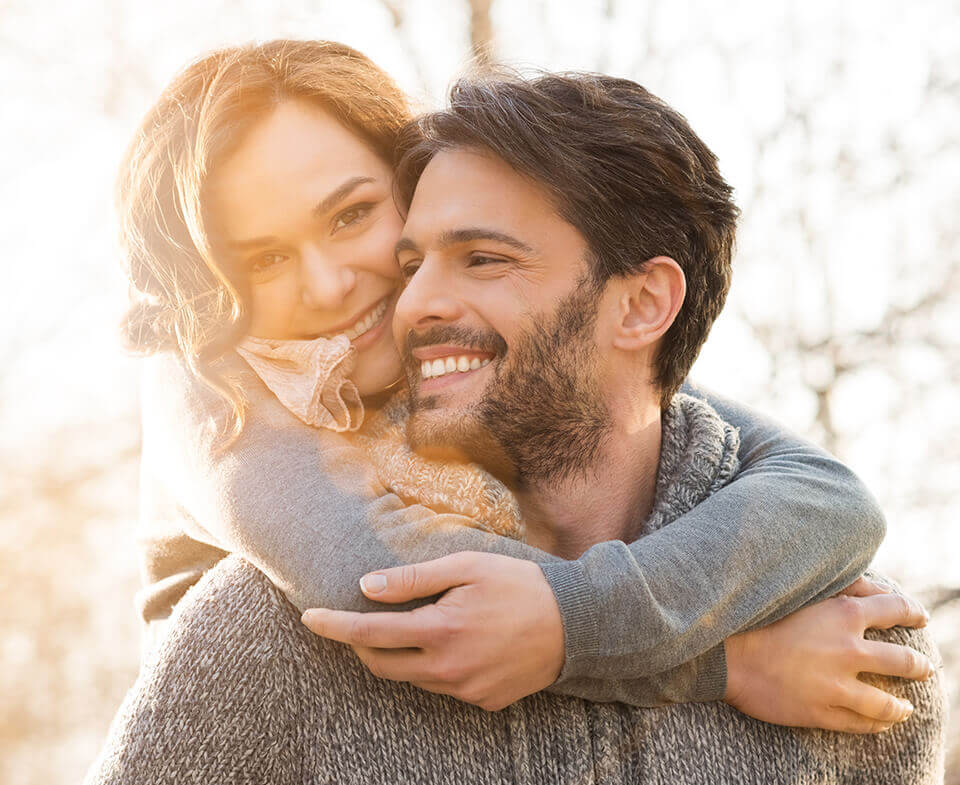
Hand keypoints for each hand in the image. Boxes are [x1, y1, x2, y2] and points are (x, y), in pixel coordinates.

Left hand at [301, 552, 564, 710]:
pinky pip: (443, 687)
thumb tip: (367, 586)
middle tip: (354, 621)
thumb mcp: (466, 566)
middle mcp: (447, 669)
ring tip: (411, 625)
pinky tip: (454, 643)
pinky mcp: (483, 702)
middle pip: (382, 665)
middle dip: (359, 644)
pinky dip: (433, 666)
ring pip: (412, 678)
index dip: (335, 626)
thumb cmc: (520, 585)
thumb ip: (414, 579)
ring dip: (399, 654)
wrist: (577, 623)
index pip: (369, 633)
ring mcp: (465, 691)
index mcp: (440, 631)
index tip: (309, 618)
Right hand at [724, 576, 932, 732]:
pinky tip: (880, 724)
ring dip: (901, 706)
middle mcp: (848, 650)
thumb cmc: (759, 616)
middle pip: (903, 661)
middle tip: (923, 667)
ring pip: (887, 703)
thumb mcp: (802, 590)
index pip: (895, 610)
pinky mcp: (821, 712)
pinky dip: (876, 725)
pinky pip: (861, 725)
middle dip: (918, 665)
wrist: (725, 654)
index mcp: (844, 614)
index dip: (912, 612)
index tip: (920, 617)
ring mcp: (836, 685)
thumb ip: (845, 586)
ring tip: (906, 707)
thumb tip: (880, 591)